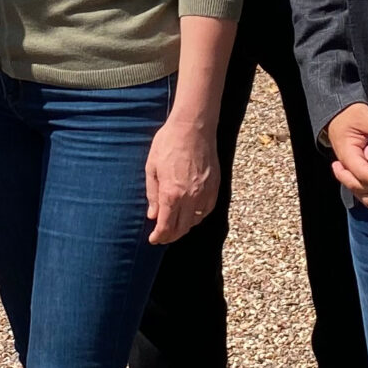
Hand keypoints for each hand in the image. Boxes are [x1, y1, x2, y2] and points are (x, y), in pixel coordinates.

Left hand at [145, 115, 219, 245]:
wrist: (193, 127)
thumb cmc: (168, 143)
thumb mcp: (152, 168)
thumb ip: (152, 194)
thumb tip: (152, 215)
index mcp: (171, 194)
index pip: (165, 226)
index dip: (158, 237)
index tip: (153, 240)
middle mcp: (190, 198)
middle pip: (181, 229)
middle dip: (170, 236)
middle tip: (161, 237)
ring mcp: (205, 193)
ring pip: (195, 221)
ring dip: (184, 228)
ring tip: (174, 226)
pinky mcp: (215, 187)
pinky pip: (207, 210)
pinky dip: (198, 217)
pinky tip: (191, 215)